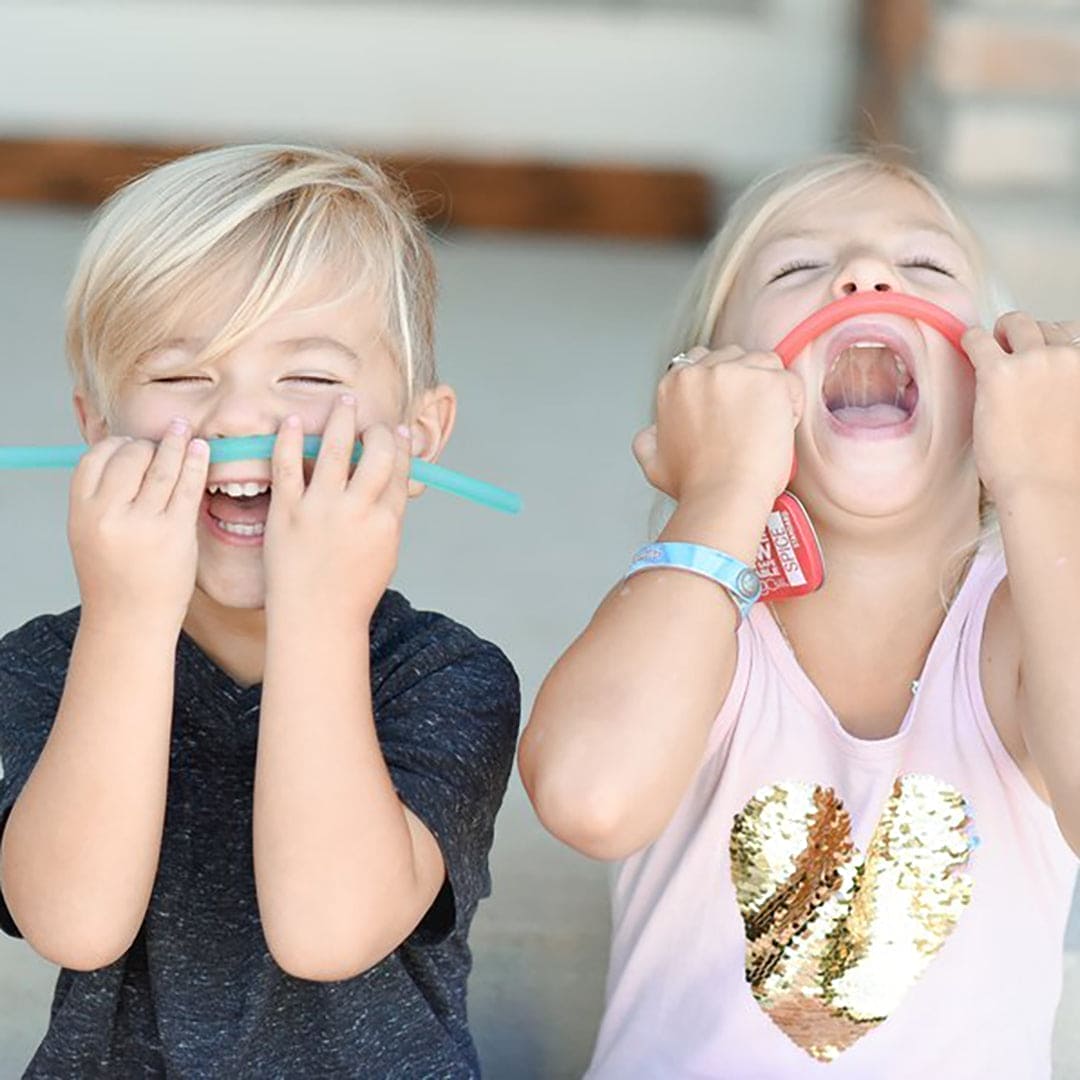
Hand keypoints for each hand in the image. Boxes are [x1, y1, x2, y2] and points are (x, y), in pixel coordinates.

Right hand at [68, 419, 208, 626]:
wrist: (129, 619)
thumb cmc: (114, 576)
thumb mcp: (90, 533)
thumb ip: (102, 498)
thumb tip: (127, 455)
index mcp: (82, 512)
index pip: (96, 458)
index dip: (117, 445)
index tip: (132, 444)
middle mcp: (109, 515)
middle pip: (131, 457)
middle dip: (149, 445)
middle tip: (162, 442)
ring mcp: (143, 524)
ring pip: (162, 468)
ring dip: (176, 444)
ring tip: (183, 430)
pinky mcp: (175, 533)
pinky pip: (188, 487)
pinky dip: (196, 463)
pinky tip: (200, 450)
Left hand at [263, 397, 409, 624]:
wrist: (315, 619)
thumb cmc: (350, 591)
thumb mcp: (384, 553)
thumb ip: (386, 515)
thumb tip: (389, 479)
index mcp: (386, 522)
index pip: (400, 470)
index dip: (400, 446)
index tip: (397, 432)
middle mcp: (357, 511)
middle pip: (376, 453)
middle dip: (378, 430)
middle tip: (372, 420)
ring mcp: (321, 510)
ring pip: (335, 449)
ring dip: (342, 418)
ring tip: (344, 401)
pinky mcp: (287, 513)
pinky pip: (288, 465)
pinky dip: (290, 439)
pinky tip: (292, 422)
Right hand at [632, 344, 802, 505]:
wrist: (723, 495)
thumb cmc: (695, 484)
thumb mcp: (653, 462)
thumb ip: (648, 439)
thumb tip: (651, 431)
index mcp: (674, 385)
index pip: (702, 361)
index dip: (719, 386)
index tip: (727, 407)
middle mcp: (701, 372)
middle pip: (734, 357)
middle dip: (744, 383)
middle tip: (748, 419)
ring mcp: (736, 373)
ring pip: (763, 364)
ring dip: (768, 390)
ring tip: (764, 425)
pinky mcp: (769, 382)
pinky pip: (790, 381)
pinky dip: (791, 404)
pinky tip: (779, 429)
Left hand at [964, 313, 1079, 502]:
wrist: (1045, 489)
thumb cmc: (1059, 466)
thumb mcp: (1075, 416)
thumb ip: (1068, 391)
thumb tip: (1048, 387)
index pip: (1070, 336)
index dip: (1048, 347)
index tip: (1034, 359)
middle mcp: (1067, 357)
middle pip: (1043, 326)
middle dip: (1024, 337)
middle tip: (1007, 354)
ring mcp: (1034, 361)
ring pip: (1015, 322)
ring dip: (999, 334)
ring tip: (987, 351)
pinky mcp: (998, 372)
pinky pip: (977, 337)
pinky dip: (970, 339)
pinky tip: (965, 348)